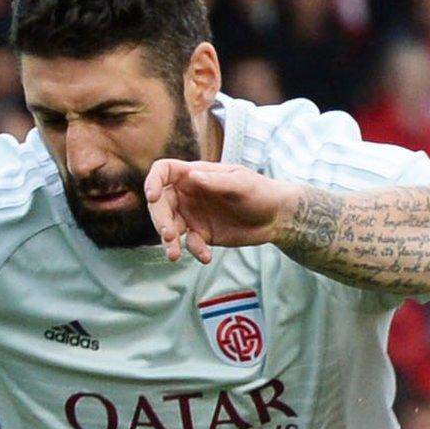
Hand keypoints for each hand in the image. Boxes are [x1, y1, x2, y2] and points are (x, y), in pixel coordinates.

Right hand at [144, 160, 304, 263]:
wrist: (277, 217)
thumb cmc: (260, 192)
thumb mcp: (241, 183)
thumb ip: (217, 181)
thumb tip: (192, 177)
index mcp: (194, 175)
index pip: (164, 171)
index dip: (153, 181)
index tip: (152, 196)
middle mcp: (188, 194)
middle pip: (160, 203)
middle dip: (159, 219)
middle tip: (168, 235)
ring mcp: (193, 215)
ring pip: (170, 226)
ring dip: (169, 241)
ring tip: (174, 255)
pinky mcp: (202, 234)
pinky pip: (190, 243)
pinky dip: (194, 251)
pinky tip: (206, 257)